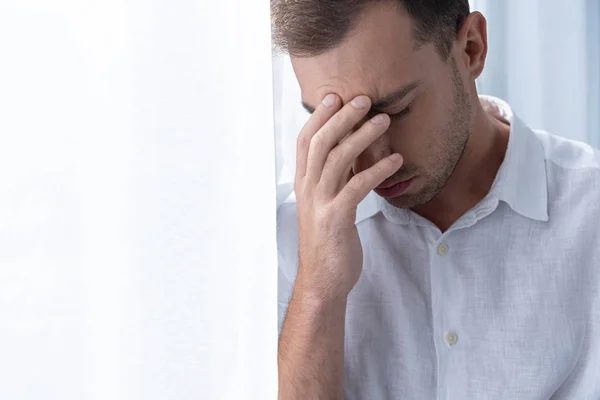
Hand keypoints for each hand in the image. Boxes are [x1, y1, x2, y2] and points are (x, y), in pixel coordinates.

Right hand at [294, 94, 402, 299]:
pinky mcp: (336, 219)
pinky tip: (396, 161)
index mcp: (303, 184)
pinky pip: (356, 187)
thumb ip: (333, 180)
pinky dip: (377, 170)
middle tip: (363, 99)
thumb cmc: (328, 241)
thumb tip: (350, 154)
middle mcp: (307, 189)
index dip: (318, 117)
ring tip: (384, 121)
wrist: (323, 280)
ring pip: (337, 159)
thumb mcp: (326, 205)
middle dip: (341, 118)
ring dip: (362, 136)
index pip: (305, 141)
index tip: (335, 96)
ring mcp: (320, 204)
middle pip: (320, 143)